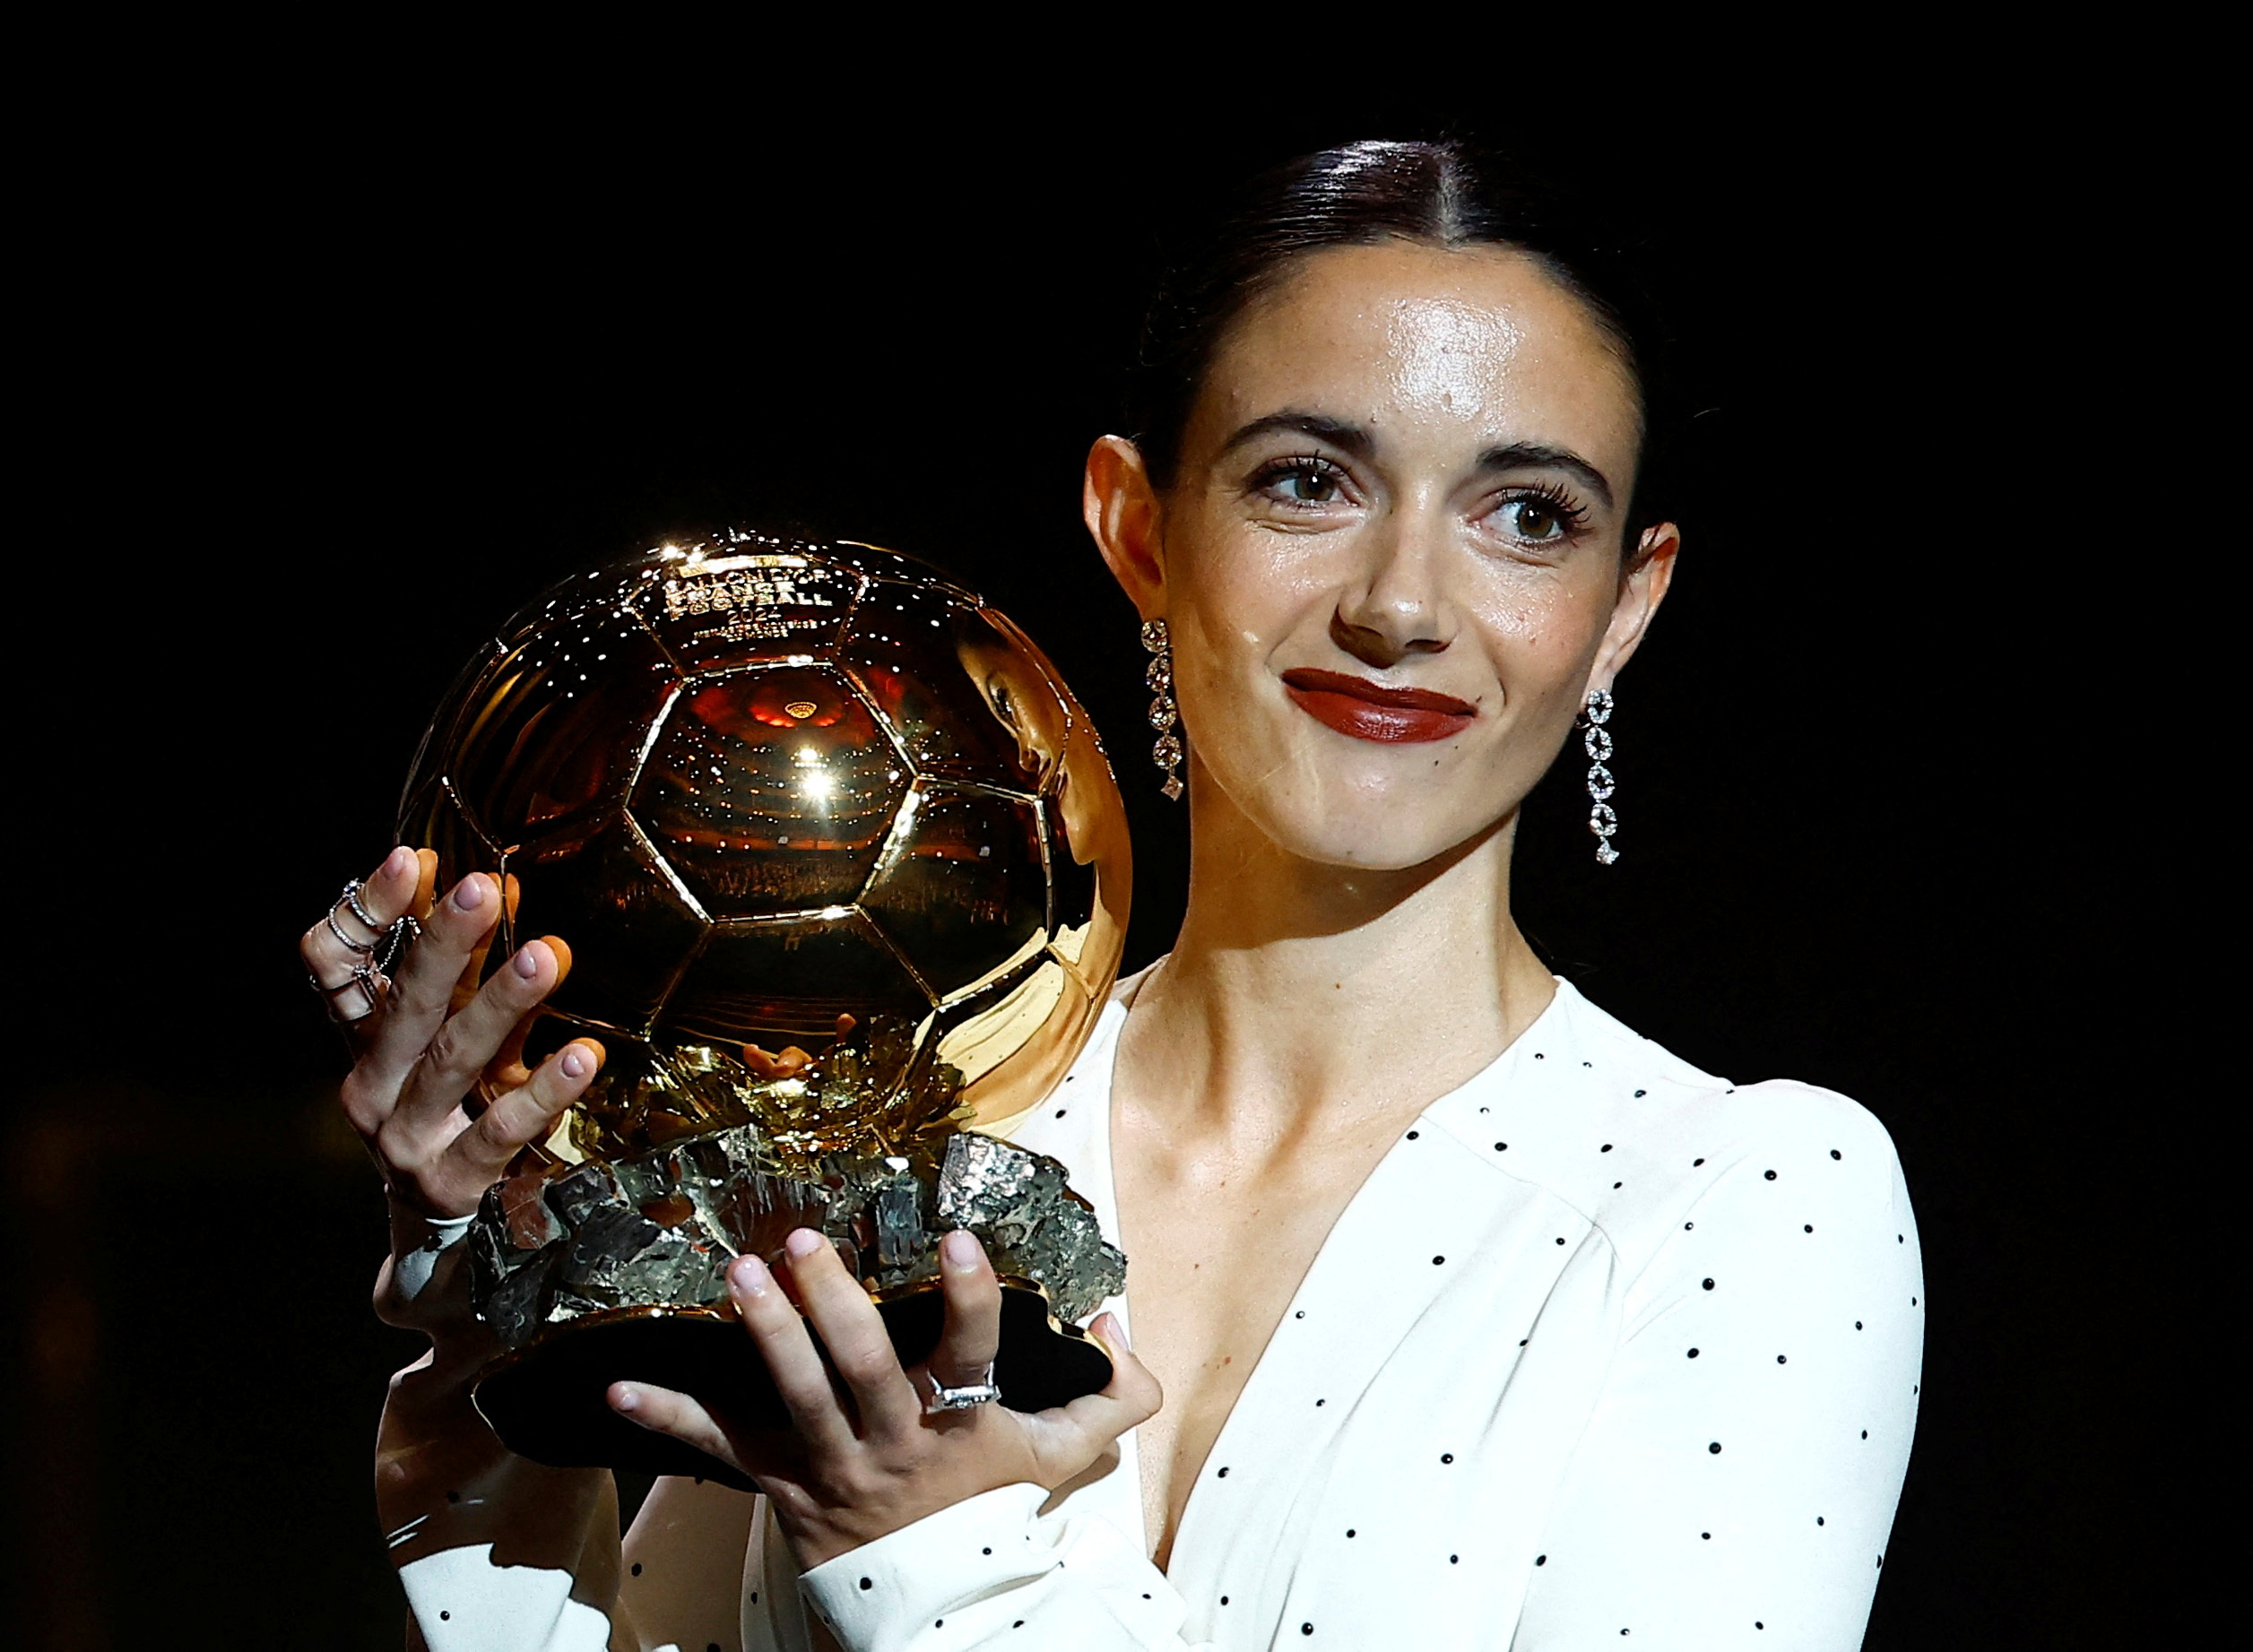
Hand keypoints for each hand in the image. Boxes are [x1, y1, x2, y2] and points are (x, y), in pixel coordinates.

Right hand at [300, 845, 603, 1252]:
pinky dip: (541, 1093)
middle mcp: (372, 1090)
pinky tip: (583, 1058)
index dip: (365, 910)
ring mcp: (405, 1143)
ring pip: (449, 1062)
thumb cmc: (462, 1123)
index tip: (412, 857)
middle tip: (482, 887)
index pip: (334, 965)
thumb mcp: (459, 1045)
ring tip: (547, 954)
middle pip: (400, 1006)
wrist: (455, 1260)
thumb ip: (474, 976)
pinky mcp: (453, 1188)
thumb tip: (502, 886)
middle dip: (443, 943)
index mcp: (364, 1043)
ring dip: (498, 1005)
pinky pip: (499, 1133)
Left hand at [608, 1227, 1160, 1569]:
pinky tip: (617, 1390)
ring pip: (794, 1396)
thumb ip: (1113, 1393)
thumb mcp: (1066, 1458)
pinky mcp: (781, 1483)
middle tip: (804, 1242)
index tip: (958, 1238)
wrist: (941, 1603)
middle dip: (832, 1303)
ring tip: (739, 1274)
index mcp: (962, 1421)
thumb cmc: (995, 1513)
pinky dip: (667, 1420)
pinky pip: (718, 1451)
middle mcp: (893, 1440)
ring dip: (764, 1333)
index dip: (970, 1296)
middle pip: (862, 1369)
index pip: (975, 1349)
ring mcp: (832, 1464)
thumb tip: (1117, 1324)